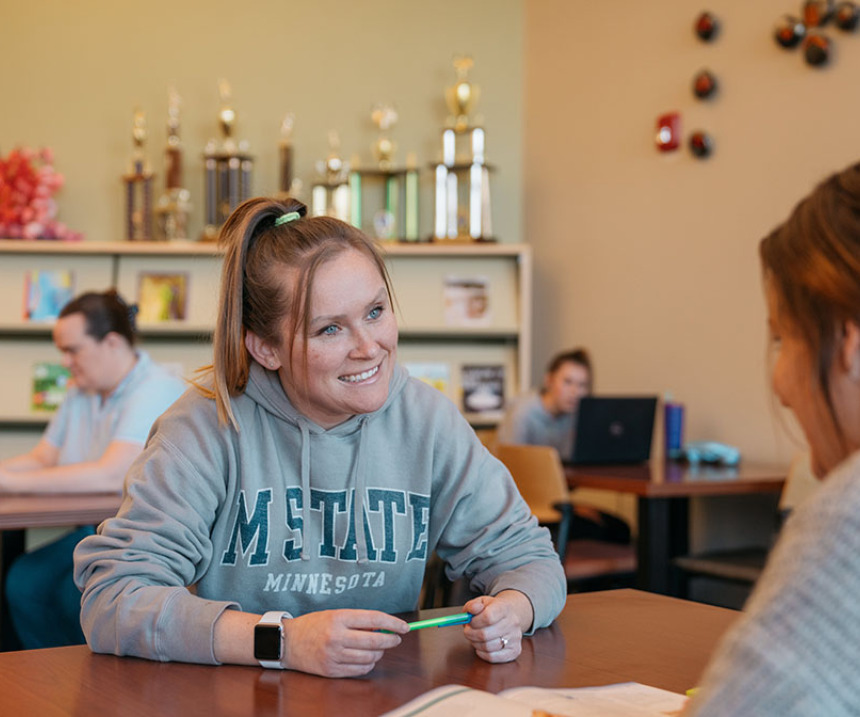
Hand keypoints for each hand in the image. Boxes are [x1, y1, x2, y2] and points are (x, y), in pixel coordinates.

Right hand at [282, 609, 408, 676]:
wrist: (287, 642)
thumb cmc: (313, 625)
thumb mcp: (335, 614)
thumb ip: (358, 620)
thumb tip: (383, 626)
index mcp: (339, 618)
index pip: (374, 619)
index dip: (393, 623)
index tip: (404, 627)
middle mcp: (337, 636)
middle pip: (375, 640)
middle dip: (391, 640)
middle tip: (396, 638)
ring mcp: (334, 655)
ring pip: (370, 657)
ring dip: (379, 653)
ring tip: (376, 648)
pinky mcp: (331, 670)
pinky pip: (359, 670)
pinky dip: (368, 665)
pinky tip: (366, 658)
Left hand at [463, 590, 533, 662]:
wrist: (510, 615)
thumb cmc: (492, 610)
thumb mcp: (481, 602)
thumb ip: (472, 606)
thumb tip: (472, 610)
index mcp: (504, 607)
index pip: (487, 617)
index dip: (474, 622)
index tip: (469, 621)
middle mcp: (512, 623)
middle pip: (485, 634)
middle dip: (470, 634)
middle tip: (467, 631)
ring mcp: (515, 638)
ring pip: (487, 647)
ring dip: (475, 644)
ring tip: (474, 638)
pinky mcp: (515, 651)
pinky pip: (493, 657)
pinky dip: (482, 654)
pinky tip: (480, 647)